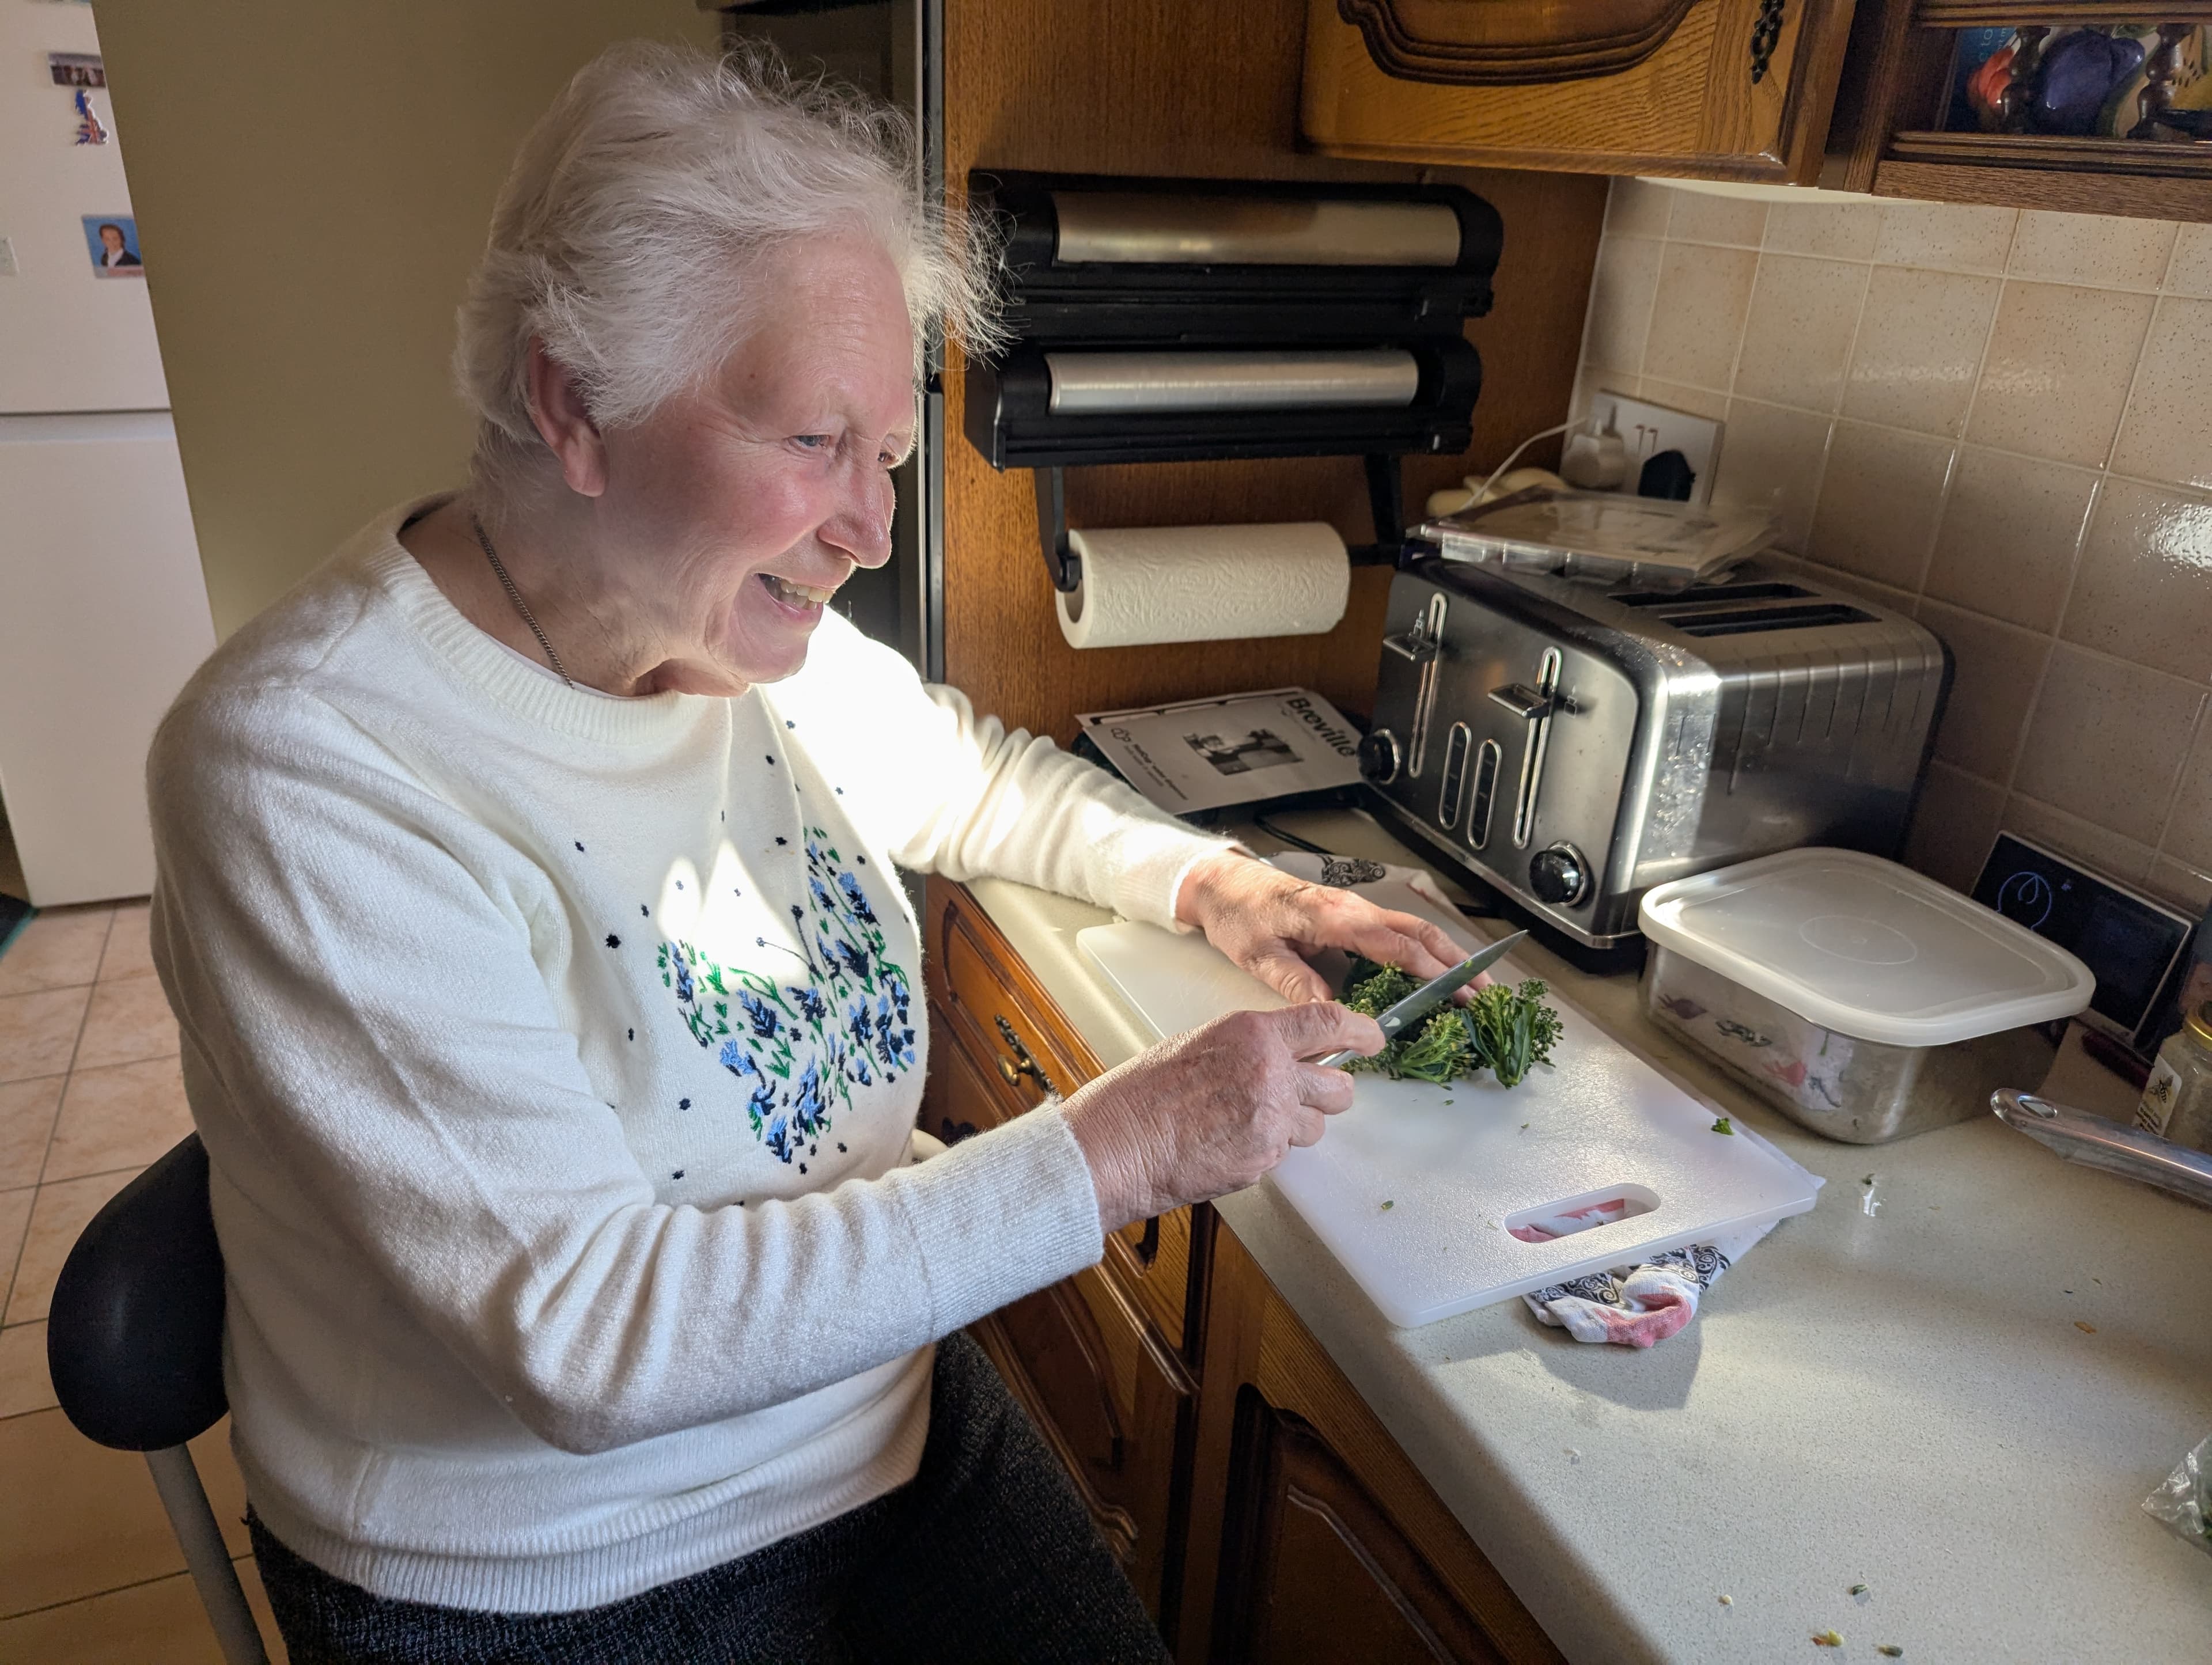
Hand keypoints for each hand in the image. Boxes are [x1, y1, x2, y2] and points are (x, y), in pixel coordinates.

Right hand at [1062, 1002, 1383, 1230]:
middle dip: (1330, 1094)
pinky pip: (1284, 1154)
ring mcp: (1271, 1115)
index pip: (1327, 1022)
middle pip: (1338, 1085)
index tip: (1374, 1038)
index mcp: (1251, 1032)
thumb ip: (1248, 1050)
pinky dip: (1265, 1152)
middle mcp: (1270, 1068)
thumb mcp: (1199, 1046)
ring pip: (1315, 1126)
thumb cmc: (1141, 1096)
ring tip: (1246, 1127)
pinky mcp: (1264, 1155)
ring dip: (1295, 1128)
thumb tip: (1278, 1058)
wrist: (1116, 1144)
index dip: (1360, 1032)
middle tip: (1312, 1098)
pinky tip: (1227, 1146)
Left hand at [1174, 852, 1468, 1003]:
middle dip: (1456, 961)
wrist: (1221, 882)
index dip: (1430, 969)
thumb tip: (1332, 1014)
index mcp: (1333, 916)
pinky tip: (1434, 972)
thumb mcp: (1257, 954)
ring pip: (1411, 929)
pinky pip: (1395, 932)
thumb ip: (1296, 983)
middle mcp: (1351, 908)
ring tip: (1474, 985)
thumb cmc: (1237, 913)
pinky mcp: (1349, 915)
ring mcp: (1353, 909)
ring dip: (1446, 954)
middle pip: (1417, 932)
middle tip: (1485, 992)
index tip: (1458, 992)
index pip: (1395, 944)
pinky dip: (1424, 950)